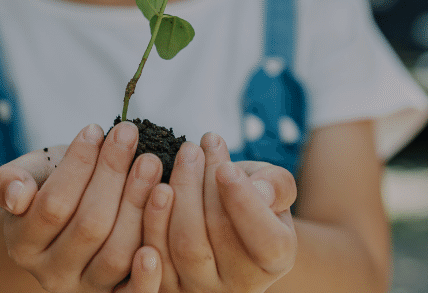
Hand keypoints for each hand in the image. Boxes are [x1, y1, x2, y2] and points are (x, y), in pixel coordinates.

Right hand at [0, 122, 163, 292]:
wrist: (72, 212)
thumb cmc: (52, 186)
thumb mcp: (26, 176)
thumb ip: (9, 180)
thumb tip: (16, 195)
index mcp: (24, 245)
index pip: (53, 206)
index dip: (77, 166)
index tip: (95, 129)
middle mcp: (52, 275)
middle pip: (89, 227)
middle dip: (112, 175)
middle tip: (129, 136)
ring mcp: (85, 289)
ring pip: (116, 253)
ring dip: (138, 204)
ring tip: (150, 163)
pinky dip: (148, 272)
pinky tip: (157, 238)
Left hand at [143, 133, 297, 292]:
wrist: (224, 216)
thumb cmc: (252, 195)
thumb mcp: (273, 185)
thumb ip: (276, 184)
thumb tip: (259, 190)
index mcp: (276, 260)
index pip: (267, 241)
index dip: (245, 203)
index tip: (226, 168)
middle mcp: (242, 284)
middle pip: (219, 236)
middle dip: (199, 185)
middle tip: (192, 148)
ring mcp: (203, 288)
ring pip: (182, 246)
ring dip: (176, 194)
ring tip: (179, 159)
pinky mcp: (169, 286)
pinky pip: (154, 255)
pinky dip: (151, 217)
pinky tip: (156, 185)